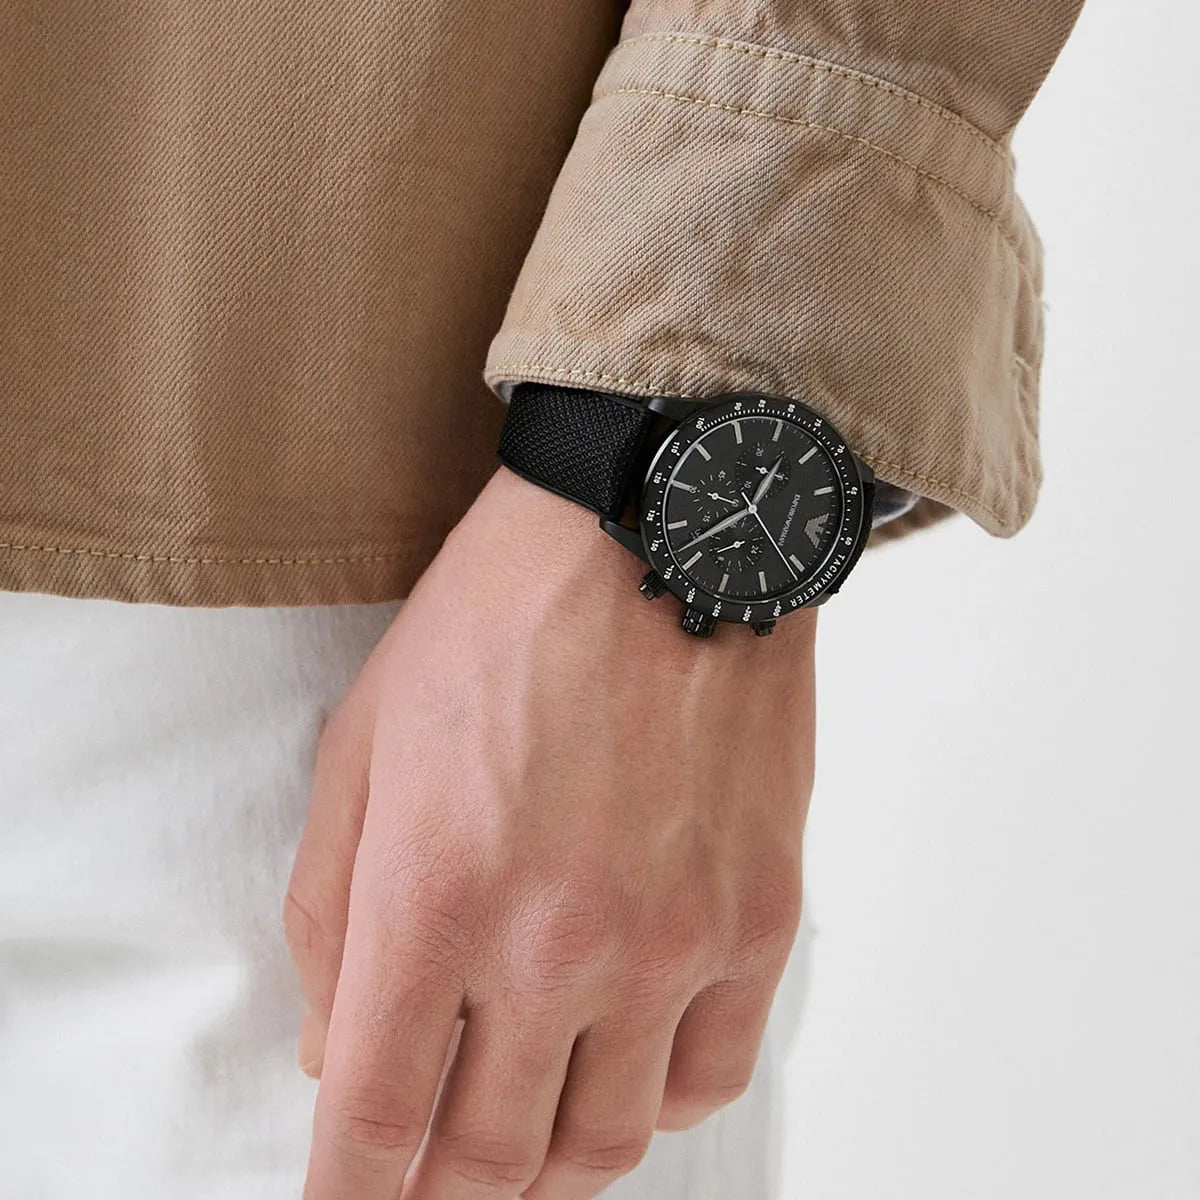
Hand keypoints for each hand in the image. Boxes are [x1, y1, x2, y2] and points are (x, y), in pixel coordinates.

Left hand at [284, 465, 816, 1199]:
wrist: (657, 535)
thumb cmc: (503, 620)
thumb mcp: (364, 743)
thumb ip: (329, 913)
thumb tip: (334, 1047)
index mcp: (434, 896)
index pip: (375, 1124)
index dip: (350, 1197)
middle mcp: (558, 944)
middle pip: (489, 1162)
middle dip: (440, 1195)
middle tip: (427, 1179)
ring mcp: (672, 942)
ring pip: (606, 1146)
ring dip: (548, 1164)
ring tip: (524, 1126)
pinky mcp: (757, 919)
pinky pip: (712, 1079)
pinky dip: (656, 1103)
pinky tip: (626, 1063)